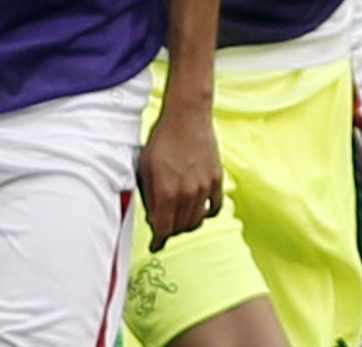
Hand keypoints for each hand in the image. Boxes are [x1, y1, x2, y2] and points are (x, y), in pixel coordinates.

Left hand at [138, 103, 222, 250]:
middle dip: (170, 231)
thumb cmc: (162, 140)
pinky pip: (215, 207)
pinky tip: (199, 209)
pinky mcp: (217, 179)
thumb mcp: (144, 169)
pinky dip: (207, 213)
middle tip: (164, 226)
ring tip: (179, 217)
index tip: (156, 246)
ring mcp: (205, 187)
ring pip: (197, 220)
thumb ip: (149, 198)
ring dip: (187, 223)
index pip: (163, 231)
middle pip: (180, 228)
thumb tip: (153, 219)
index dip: (157, 242)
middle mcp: (187, 194)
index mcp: (166, 193)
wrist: (186, 117)